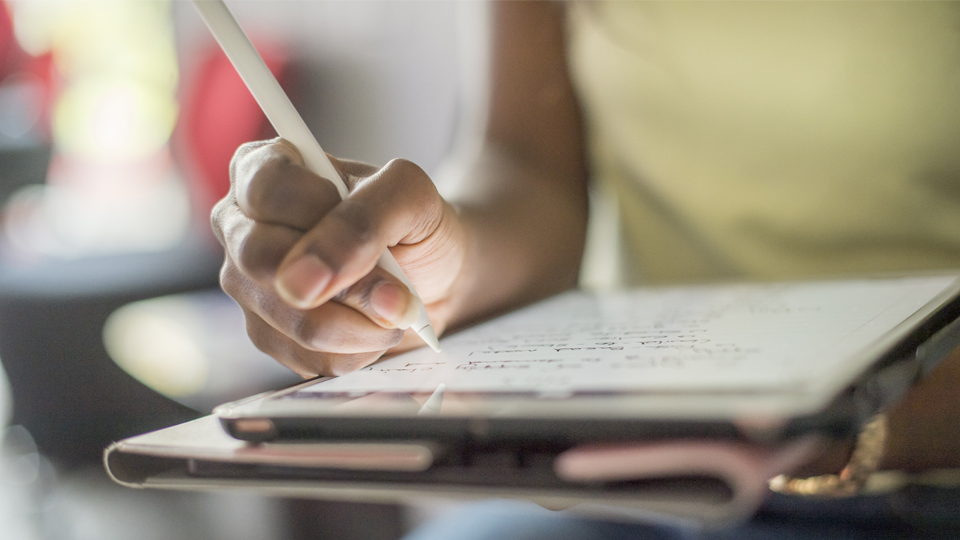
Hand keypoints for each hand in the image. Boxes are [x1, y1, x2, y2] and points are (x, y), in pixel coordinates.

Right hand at [212, 138, 466, 376]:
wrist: (434, 276)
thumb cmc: (415, 226)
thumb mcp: (409, 197)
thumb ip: (363, 218)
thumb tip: (305, 278)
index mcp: (264, 169)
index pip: (264, 189)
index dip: (319, 213)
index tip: (367, 227)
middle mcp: (241, 226)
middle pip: (263, 261)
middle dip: (349, 282)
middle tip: (396, 285)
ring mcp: (248, 284)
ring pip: (292, 317)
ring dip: (362, 320)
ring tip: (393, 304)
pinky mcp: (266, 335)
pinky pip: (307, 356)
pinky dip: (358, 347)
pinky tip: (372, 325)